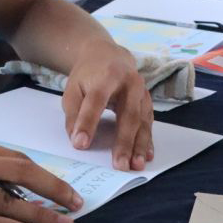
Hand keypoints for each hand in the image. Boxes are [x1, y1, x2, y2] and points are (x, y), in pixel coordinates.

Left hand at [60, 41, 154, 170]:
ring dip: (140, 145)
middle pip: (127, 114)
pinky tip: (146, 156)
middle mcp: (129, 82)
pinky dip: (147, 141)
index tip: (80, 144)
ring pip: (142, 121)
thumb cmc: (88, 76)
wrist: (108, 56)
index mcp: (106, 76)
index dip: (88, 123)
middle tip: (120, 166)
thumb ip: (73, 113)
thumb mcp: (73, 89)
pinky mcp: (148, 101)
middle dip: (124, 142)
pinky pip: (149, 123)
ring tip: (136, 166)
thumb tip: (76, 140)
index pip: (96, 101)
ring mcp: (142, 92)